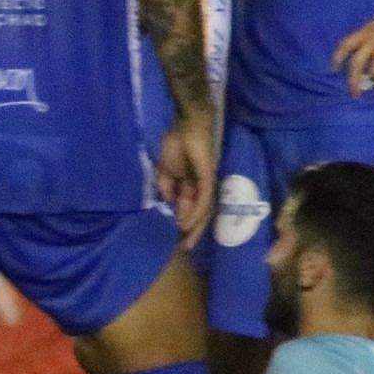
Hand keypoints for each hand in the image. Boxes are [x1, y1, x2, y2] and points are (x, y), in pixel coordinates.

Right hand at [158, 109, 216, 247]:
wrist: (184, 125)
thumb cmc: (175, 144)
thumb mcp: (165, 171)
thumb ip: (166, 187)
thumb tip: (167, 202)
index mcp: (191, 184)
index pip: (189, 207)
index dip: (183, 222)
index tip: (177, 238)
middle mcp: (201, 186)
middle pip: (200, 213)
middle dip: (192, 230)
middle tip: (184, 247)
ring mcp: (206, 182)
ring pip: (204, 209)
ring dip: (195, 225)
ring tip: (186, 239)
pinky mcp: (209, 177)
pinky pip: (204, 199)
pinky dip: (196, 211)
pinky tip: (187, 221)